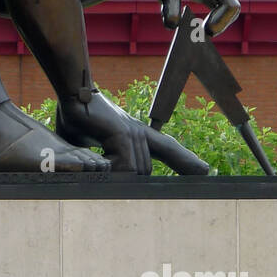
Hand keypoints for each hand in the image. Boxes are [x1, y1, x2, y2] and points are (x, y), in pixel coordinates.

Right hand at [57, 92, 209, 175]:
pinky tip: (98, 163)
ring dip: (114, 176)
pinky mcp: (123, 134)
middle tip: (103, 174)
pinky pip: (126, 166)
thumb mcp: (87, 141)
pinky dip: (112, 170)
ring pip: (136, 172)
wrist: (71, 94)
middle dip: (128, 182)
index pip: (167, 147)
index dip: (185, 160)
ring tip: (96, 165)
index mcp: (135, 134)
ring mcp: (134, 133)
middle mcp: (140, 133)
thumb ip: (97, 158)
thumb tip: (93, 174)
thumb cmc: (75, 116)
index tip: (205, 171)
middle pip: (145, 172)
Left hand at [152, 0, 239, 35]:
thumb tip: (173, 26)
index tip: (205, 28)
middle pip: (233, 9)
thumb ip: (170, 6)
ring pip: (226, 10)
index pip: (231, 5)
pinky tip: (193, 27)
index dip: (222, 20)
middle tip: (203, 35)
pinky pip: (216, 10)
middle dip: (222, 24)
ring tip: (198, 34)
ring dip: (218, 24)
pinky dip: (210, 20)